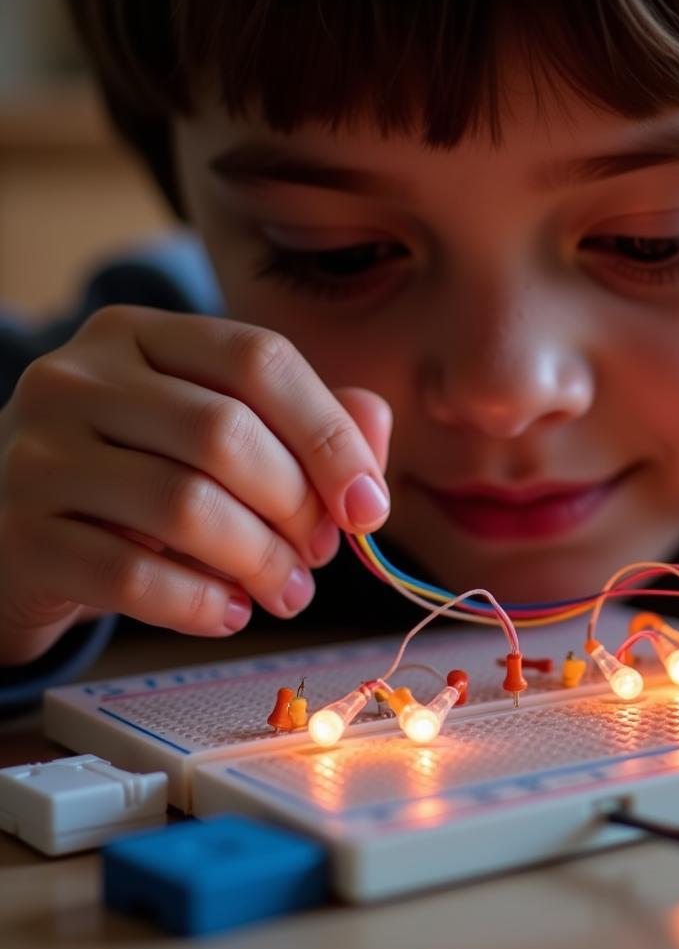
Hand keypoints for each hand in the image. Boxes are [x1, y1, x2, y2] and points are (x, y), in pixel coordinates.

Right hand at [0, 306, 390, 664]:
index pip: (258, 358)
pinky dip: (199, 603)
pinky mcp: (19, 536)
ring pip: (183, 505)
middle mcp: (78, 378)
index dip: (329, 434)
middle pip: (226, 433)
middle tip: (320, 553)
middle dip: (296, 505)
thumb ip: (307, 423)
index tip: (368, 505)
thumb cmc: (143, 476)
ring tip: (287, 591)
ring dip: (259, 561)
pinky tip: (229, 613)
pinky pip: (129, 575)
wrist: (22, 533)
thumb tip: (372, 434)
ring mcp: (38, 454)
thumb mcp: (221, 432)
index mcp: (141, 335)